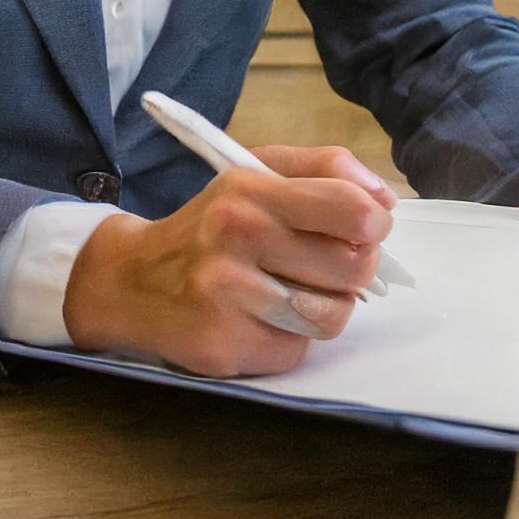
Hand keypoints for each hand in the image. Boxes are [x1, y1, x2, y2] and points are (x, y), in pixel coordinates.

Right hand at [62, 147, 395, 378]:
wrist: (133, 279)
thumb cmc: (212, 224)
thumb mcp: (257, 174)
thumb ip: (325, 170)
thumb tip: (385, 199)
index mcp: (250, 190)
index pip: (349, 207)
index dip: (375, 222)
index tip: (369, 227)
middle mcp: (238, 238)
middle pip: (353, 266)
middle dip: (356, 268)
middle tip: (333, 263)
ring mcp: (230, 296)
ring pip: (333, 314)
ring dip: (328, 306)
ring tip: (300, 292)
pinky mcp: (227, 345)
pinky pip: (300, 348)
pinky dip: (294, 337)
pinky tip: (266, 319)